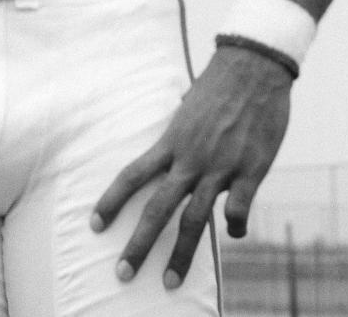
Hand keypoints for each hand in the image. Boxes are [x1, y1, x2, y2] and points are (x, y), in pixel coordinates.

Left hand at [91, 45, 291, 288]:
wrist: (253, 66)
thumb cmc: (220, 83)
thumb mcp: (188, 106)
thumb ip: (180, 132)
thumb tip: (174, 142)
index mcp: (172, 141)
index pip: (132, 175)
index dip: (111, 201)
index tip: (94, 225)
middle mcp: (190, 158)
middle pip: (157, 208)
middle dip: (138, 244)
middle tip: (122, 274)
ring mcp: (220, 167)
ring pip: (194, 220)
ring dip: (181, 255)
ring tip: (171, 281)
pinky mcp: (250, 170)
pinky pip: (239, 210)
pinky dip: (235, 227)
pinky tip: (234, 233)